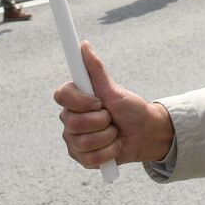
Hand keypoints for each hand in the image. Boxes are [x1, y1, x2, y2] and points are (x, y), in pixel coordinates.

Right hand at [54, 41, 174, 168]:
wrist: (144, 133)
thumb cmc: (129, 108)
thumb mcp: (113, 88)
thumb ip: (95, 70)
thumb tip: (84, 45)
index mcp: (74, 99)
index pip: (60, 95)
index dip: (80, 101)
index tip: (99, 101)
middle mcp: (69, 119)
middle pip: (73, 122)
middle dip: (101, 121)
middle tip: (111, 118)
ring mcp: (74, 140)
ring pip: (83, 142)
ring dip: (108, 137)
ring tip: (115, 132)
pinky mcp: (81, 158)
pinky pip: (90, 159)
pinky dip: (108, 152)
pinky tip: (114, 146)